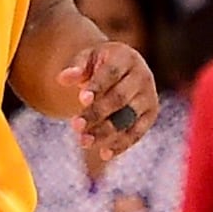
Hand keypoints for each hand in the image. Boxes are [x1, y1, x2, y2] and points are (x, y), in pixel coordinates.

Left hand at [64, 36, 158, 167]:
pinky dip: (121, 144)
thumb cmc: (98, 64)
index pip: (111, 73)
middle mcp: (142, 76)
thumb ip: (76, 68)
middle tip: (75, 125)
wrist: (121, 69)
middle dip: (97, 113)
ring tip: (83, 141)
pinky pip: (137, 133)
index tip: (81, 99)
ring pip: (128, 118)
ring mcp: (149, 96)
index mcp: (126, 57)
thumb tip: (62, 78)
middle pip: (119, 98)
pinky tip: (104, 154)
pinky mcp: (150, 115)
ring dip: (106, 132)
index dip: (97, 86)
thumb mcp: (86, 59)